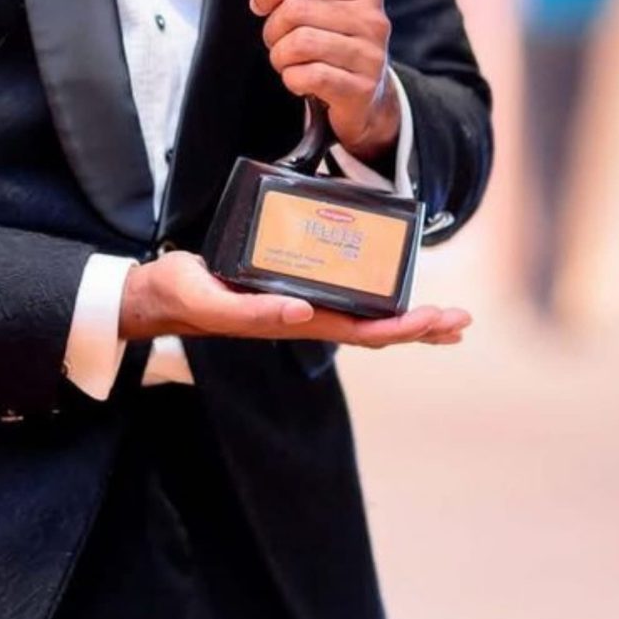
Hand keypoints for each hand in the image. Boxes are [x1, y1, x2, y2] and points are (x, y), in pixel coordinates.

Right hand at [120, 251, 468, 347]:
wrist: (157, 295)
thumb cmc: (182, 294)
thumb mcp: (210, 300)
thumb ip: (251, 312)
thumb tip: (304, 312)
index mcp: (293, 320)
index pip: (362, 328)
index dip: (404, 326)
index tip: (438, 319)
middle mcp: (304, 317)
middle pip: (374, 328)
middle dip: (420, 327)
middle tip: (461, 321)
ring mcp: (298, 307)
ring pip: (363, 317)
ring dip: (406, 319)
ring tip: (443, 318)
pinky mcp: (287, 291)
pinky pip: (343, 298)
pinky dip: (374, 297)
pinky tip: (387, 290)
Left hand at [250, 0, 399, 159]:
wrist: (363, 96)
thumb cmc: (335, 44)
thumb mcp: (329, 5)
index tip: (261, 3)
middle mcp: (371, 19)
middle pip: (295, 9)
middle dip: (273, 29)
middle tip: (280, 40)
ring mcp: (370, 55)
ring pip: (298, 43)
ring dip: (280, 56)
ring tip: (291, 61)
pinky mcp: (362, 88)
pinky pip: (307, 76)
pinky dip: (292, 79)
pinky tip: (303, 79)